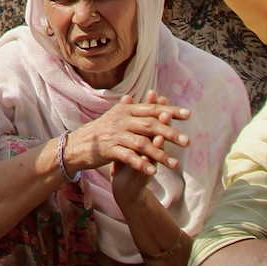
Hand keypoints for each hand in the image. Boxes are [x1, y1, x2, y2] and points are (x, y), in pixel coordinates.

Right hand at [63, 91, 191, 178]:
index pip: (151, 109)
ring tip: (175, 164)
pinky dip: (141, 164)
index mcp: (125, 110)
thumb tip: (154, 93)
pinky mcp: (109, 150)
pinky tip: (153, 172)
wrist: (78, 144)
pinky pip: (128, 157)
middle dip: (169, 133)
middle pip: (149, 125)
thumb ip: (138, 107)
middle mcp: (121, 120)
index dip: (170, 111)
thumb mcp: (118, 114)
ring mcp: (115, 134)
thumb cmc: (102, 130)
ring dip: (159, 154)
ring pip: (141, 143)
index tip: (188, 115)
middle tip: (187, 141)